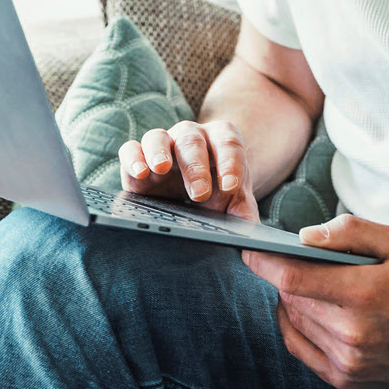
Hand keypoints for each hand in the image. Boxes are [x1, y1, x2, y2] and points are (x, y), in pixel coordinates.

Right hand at [119, 119, 258, 221]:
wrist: (195, 193)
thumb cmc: (218, 196)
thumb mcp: (236, 205)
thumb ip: (248, 221)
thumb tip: (258, 252)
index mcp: (221, 140)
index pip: (229, 145)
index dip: (230, 164)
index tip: (231, 188)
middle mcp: (191, 136)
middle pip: (193, 141)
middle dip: (196, 167)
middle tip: (199, 194)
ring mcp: (162, 144)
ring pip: (158, 137)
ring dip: (159, 152)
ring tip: (160, 169)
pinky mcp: (137, 157)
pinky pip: (130, 148)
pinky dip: (132, 157)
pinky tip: (139, 173)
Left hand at [241, 216, 388, 388]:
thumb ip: (351, 232)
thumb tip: (306, 236)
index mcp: (364, 295)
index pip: (293, 278)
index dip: (264, 262)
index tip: (250, 250)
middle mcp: (352, 334)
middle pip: (291, 298)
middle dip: (285, 276)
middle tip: (291, 261)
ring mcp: (347, 362)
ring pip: (294, 321)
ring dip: (292, 300)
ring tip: (308, 284)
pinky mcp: (345, 380)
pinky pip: (300, 348)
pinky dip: (296, 325)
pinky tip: (307, 310)